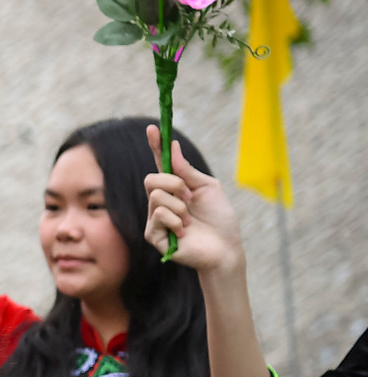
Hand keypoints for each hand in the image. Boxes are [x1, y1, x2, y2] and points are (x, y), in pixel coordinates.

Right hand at [145, 126, 244, 274]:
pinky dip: (176, 221)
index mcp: (175, 189)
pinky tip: (184, 232)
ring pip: (156, 197)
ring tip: (190, 221)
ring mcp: (155, 218)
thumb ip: (188, 171)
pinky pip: (158, 215)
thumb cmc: (220, 219)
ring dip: (179, 206)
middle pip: (151, 179)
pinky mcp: (153, 235)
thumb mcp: (208, 188)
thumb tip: (173, 146)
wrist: (226, 248)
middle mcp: (162, 201)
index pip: (160, 164)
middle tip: (188, 196)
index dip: (156, 146)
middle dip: (173, 184)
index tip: (153, 128)